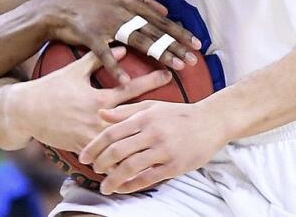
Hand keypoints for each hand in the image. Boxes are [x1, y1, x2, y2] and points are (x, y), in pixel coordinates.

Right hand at [14, 47, 171, 152]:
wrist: (26, 112)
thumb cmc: (51, 87)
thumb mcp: (74, 70)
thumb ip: (98, 58)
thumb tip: (121, 46)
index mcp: (96, 97)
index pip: (129, 88)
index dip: (150, 81)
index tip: (168, 74)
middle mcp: (96, 118)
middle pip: (132, 118)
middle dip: (154, 115)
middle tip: (175, 111)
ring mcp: (90, 135)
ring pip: (121, 143)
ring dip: (140, 142)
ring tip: (162, 142)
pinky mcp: (83, 148)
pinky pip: (105, 157)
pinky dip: (120, 159)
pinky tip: (136, 162)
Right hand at [37, 0, 201, 82]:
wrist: (54, 8)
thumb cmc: (87, 5)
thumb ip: (140, 2)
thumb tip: (165, 8)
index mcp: (129, 3)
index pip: (160, 20)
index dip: (179, 32)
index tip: (197, 44)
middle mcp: (122, 11)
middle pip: (155, 31)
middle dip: (176, 45)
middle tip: (194, 59)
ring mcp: (107, 23)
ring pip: (139, 40)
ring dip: (159, 54)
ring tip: (175, 67)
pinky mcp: (90, 36)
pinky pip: (105, 55)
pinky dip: (115, 67)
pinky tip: (126, 81)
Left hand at [79, 100, 226, 194]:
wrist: (212, 121)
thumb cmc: (179, 114)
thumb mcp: (152, 106)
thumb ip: (125, 111)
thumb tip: (100, 114)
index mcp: (145, 117)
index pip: (112, 133)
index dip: (94, 147)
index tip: (83, 157)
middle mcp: (153, 133)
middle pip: (117, 151)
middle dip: (100, 163)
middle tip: (93, 170)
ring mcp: (164, 150)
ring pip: (131, 167)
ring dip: (113, 179)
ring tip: (105, 186)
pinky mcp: (175, 166)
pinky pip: (148, 178)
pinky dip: (132, 186)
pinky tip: (123, 188)